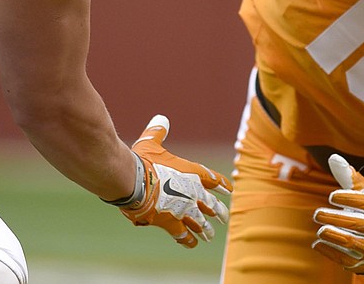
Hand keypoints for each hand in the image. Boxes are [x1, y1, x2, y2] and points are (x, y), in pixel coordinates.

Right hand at [118, 115, 231, 247]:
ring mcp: (183, 209)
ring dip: (206, 228)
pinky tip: (192, 243)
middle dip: (218, 210)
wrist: (133, 181)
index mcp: (191, 172)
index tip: (230, 189)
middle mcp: (192, 192)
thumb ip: (158, 132)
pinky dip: (188, 239)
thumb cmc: (142, 160)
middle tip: (224, 216)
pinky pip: (182, 234)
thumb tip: (161, 118)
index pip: (212, 179)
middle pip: (210, 204)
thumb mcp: (151, 143)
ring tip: (211, 234)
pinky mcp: (170, 222)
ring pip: (200, 222)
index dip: (221, 184)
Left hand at [312, 154, 363, 273]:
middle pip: (358, 224)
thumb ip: (348, 176)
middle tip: (317, 213)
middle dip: (336, 218)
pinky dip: (331, 252)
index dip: (349, 199)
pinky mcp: (363, 262)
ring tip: (319, 229)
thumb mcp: (362, 193)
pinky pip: (346, 259)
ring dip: (334, 236)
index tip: (331, 196)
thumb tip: (333, 157)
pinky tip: (317, 244)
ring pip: (353, 242)